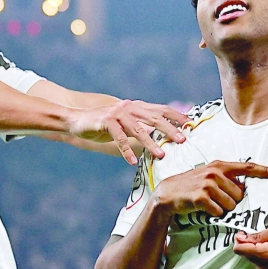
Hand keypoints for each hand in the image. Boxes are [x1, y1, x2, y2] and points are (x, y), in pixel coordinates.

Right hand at [66, 100, 188, 163]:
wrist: (76, 119)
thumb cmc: (104, 124)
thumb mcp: (125, 123)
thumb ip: (142, 125)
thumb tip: (162, 135)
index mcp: (137, 106)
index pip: (161, 109)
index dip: (176, 115)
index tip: (191, 124)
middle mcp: (129, 107)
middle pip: (154, 118)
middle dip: (170, 129)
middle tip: (183, 140)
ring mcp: (117, 114)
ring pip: (137, 129)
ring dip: (150, 143)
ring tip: (161, 154)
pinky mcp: (106, 123)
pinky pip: (118, 138)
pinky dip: (126, 151)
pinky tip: (132, 162)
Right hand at [152, 160, 267, 216]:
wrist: (168, 193)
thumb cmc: (191, 185)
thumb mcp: (209, 176)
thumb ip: (227, 179)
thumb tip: (243, 188)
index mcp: (220, 165)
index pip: (248, 167)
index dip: (265, 171)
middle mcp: (216, 172)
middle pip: (240, 194)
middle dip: (231, 201)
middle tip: (215, 198)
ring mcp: (208, 184)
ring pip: (231, 205)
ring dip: (221, 208)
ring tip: (208, 202)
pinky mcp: (202, 197)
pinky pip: (219, 211)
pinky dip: (213, 213)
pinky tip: (202, 208)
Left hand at [233, 226, 267, 268]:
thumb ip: (257, 235)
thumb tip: (241, 238)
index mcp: (265, 254)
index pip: (240, 250)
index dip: (238, 240)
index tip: (243, 233)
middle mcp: (264, 266)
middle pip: (244, 254)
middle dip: (247, 244)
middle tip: (259, 235)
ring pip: (250, 259)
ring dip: (254, 250)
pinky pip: (258, 263)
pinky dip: (260, 255)